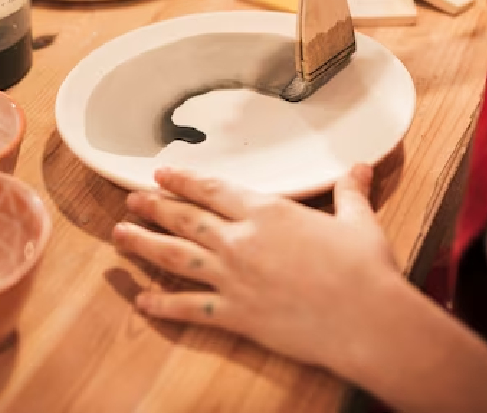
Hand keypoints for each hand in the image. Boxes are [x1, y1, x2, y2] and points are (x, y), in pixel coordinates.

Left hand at [113, 164, 398, 372]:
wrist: (367, 320)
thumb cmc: (365, 269)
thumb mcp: (358, 222)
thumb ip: (350, 192)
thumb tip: (361, 167)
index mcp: (267, 212)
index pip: (213, 190)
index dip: (184, 181)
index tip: (162, 175)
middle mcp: (241, 241)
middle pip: (185, 219)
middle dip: (155, 206)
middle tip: (131, 200)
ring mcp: (234, 279)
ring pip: (176, 257)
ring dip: (144, 244)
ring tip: (119, 236)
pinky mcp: (236, 315)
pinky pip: (190, 308)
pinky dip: (163, 306)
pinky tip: (142, 302)